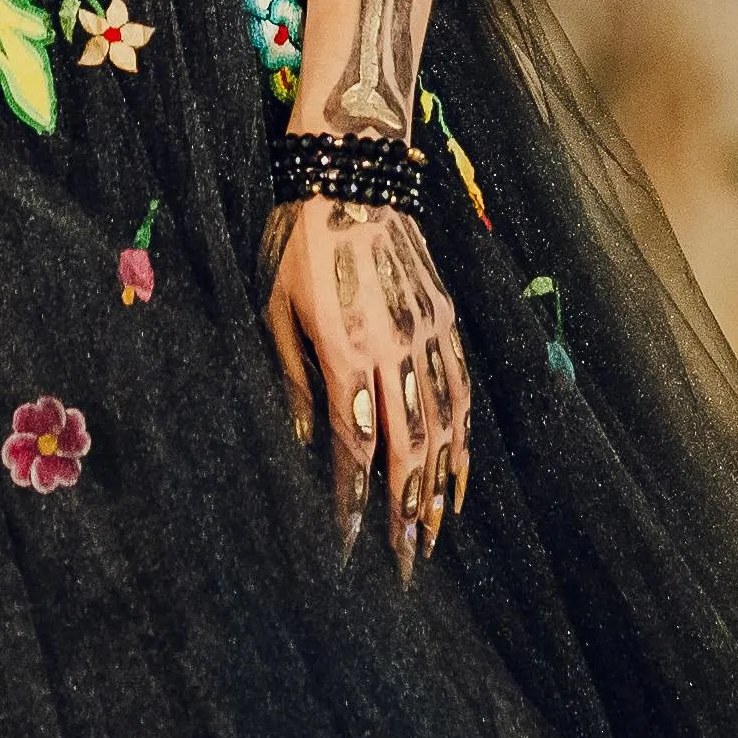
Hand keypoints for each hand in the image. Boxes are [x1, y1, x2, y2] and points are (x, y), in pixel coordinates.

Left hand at [261, 182, 470, 572]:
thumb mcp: (275, 309)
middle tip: (405, 564)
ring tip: (433, 534)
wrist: (353, 173)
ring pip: (443, 424)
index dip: (353, 500)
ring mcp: (427, 332)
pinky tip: (457, 472)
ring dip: (438, 485)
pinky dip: (462, 438)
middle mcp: (394, 346)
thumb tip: (298, 445)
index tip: (348, 545)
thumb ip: (292, 379)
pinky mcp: (443, 318)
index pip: (354, 443)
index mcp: (345, 348)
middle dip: (406, 511)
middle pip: (409, 446)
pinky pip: (460, 389)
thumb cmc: (298, 243)